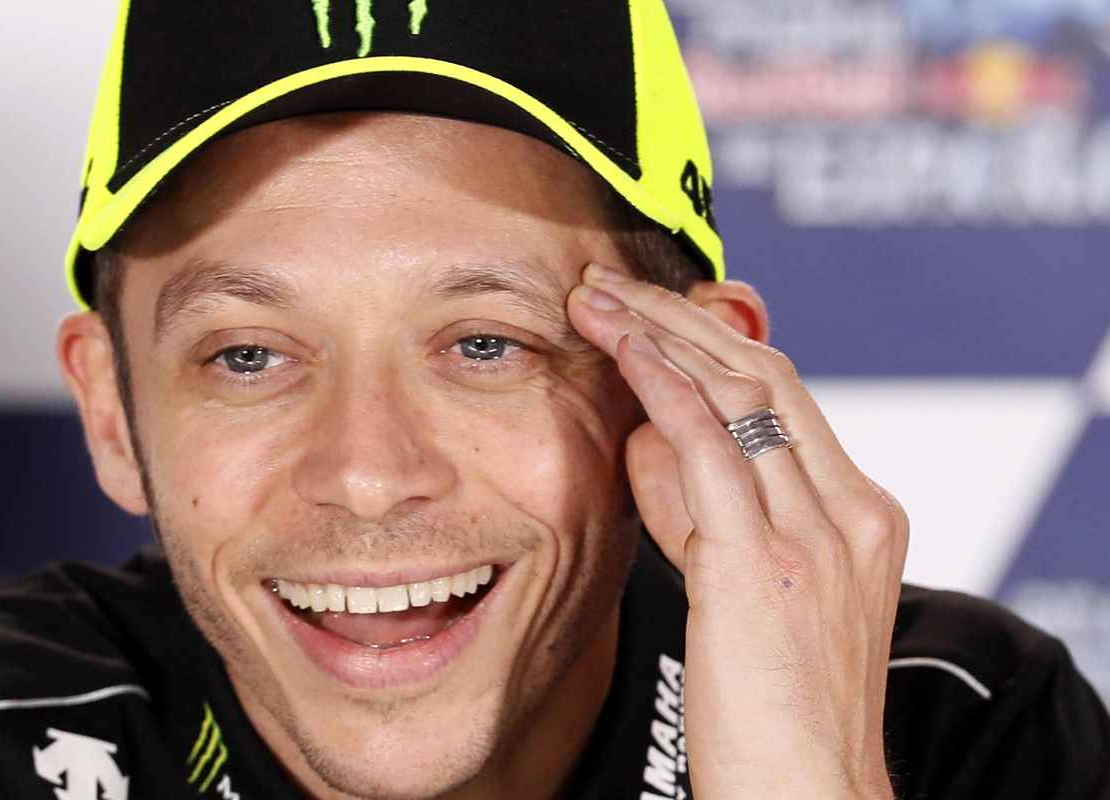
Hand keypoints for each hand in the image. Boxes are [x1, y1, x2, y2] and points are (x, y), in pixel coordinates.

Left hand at [566, 265, 907, 799]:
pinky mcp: (763, 562)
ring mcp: (814, 533)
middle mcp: (848, 513)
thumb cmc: (774, 714)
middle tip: (612, 284)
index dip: (710, 342)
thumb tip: (644, 437)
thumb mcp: (744, 593)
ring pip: (738, 392)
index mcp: (858, 517)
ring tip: (595, 298)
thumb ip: (701, 511)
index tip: (649, 313)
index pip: (784, 397)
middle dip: (681, 318)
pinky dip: (664, 382)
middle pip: (764, 374)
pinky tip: (620, 346)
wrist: (809, 795)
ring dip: (658, 332)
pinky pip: (710, 443)